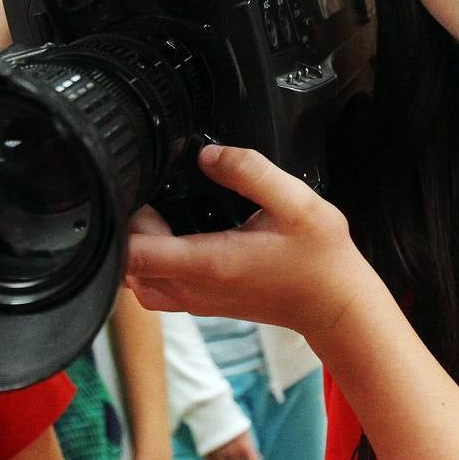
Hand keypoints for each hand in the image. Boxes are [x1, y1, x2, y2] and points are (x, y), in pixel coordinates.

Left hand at [125, 144, 375, 346]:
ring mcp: (196, 302)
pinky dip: (152, 265)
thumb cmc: (320, 259)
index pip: (134, 253)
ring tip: (166, 215)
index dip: (124, 221)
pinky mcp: (203, 304)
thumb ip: (250, 171)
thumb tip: (207, 154)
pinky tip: (176, 237)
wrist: (335, 305)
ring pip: (137, 281)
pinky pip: (156, 289)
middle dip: (131, 229)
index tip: (138, 192)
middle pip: (127, 266)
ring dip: (139, 249)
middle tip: (158, 195)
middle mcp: (194, 289)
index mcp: (208, 263)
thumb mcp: (295, 201)